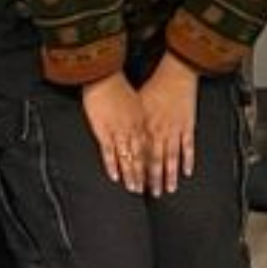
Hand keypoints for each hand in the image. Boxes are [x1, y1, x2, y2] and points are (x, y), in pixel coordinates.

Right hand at [82, 73, 149, 193]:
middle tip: (154, 192)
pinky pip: (109, 152)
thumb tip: (144, 128)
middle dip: (149, 176)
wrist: (106, 75)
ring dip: (133, 175)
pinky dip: (113, 165)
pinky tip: (116, 177)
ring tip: (135, 190)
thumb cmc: (122, 87)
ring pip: (130, 158)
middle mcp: (136, 129)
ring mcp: (120, 131)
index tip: (162, 177)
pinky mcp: (104, 131)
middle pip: (145, 157)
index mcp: (144, 122)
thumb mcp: (138, 102)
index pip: (153, 148)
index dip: (158, 164)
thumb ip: (142, 118)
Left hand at [136, 58, 199, 195]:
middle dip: (152, 179)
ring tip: (168, 189)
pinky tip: (186, 172)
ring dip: (169, 175)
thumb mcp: (136, 103)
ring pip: (171, 157)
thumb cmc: (154, 84)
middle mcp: (159, 131)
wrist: (176, 72)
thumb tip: (121, 133)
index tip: (135, 184)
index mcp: (145, 126)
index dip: (137, 170)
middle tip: (151, 194)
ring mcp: (175, 130)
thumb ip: (131, 121)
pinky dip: (188, 160)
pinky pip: (188, 146)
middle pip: (155, 160)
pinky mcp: (188, 125)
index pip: (139, 154)